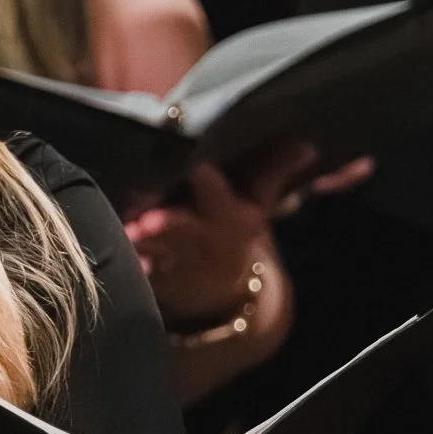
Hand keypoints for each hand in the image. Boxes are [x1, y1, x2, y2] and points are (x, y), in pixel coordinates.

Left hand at [126, 143, 312, 322]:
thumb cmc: (235, 227)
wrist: (223, 290)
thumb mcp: (260, 202)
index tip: (198, 168)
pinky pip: (144, 270)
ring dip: (146, 243)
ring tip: (131, 231)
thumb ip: (275, 170)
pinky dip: (136, 265)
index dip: (211, 185)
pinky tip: (126, 258)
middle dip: (170, 225)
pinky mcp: (156, 272)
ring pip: (160, 249)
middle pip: (187, 228)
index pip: (224, 198)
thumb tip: (306, 143)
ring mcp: (178, 257)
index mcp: (234, 217)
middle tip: (149, 219)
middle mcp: (205, 237)